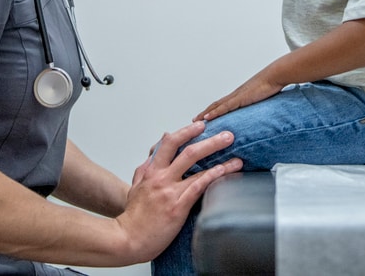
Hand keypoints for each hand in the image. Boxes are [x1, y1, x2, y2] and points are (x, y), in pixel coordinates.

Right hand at [114, 121, 242, 261]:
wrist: (126, 239)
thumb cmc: (133, 217)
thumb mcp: (134, 188)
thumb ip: (144, 170)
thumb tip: (151, 155)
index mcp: (151, 171)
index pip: (169, 143)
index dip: (186, 131)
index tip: (201, 125)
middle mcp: (161, 178)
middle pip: (188, 151)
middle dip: (210, 141)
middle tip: (228, 135)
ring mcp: (169, 191)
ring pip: (197, 168)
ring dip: (220, 160)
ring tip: (237, 157)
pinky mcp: (177, 207)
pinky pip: (198, 187)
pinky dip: (213, 177)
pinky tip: (225, 173)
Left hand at [196, 74, 283, 121]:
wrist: (276, 75)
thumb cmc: (273, 84)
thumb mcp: (265, 97)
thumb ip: (261, 103)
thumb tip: (263, 112)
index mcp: (241, 95)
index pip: (223, 104)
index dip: (214, 110)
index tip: (206, 117)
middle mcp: (236, 95)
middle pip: (216, 105)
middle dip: (205, 113)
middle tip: (196, 120)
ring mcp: (237, 96)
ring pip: (216, 106)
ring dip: (205, 114)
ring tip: (196, 121)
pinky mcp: (240, 98)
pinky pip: (224, 107)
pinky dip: (214, 113)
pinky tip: (207, 118)